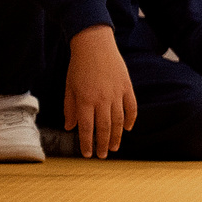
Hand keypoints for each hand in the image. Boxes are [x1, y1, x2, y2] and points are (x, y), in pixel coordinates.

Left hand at [62, 25, 136, 158]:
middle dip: (103, 144)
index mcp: (85, 100)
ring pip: (119, 120)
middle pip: (105, 127)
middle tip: (103, 155)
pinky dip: (131, 119)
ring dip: (117, 136)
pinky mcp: (127, 86)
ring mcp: (116, 93)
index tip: (88, 154)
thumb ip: (70, 109)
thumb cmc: (79, 67)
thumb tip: (71, 127)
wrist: (95, 45)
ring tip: (115, 147)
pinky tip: (128, 128)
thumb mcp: (69, 88)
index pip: (87, 128)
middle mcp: (102, 99)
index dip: (87, 143)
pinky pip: (131, 107)